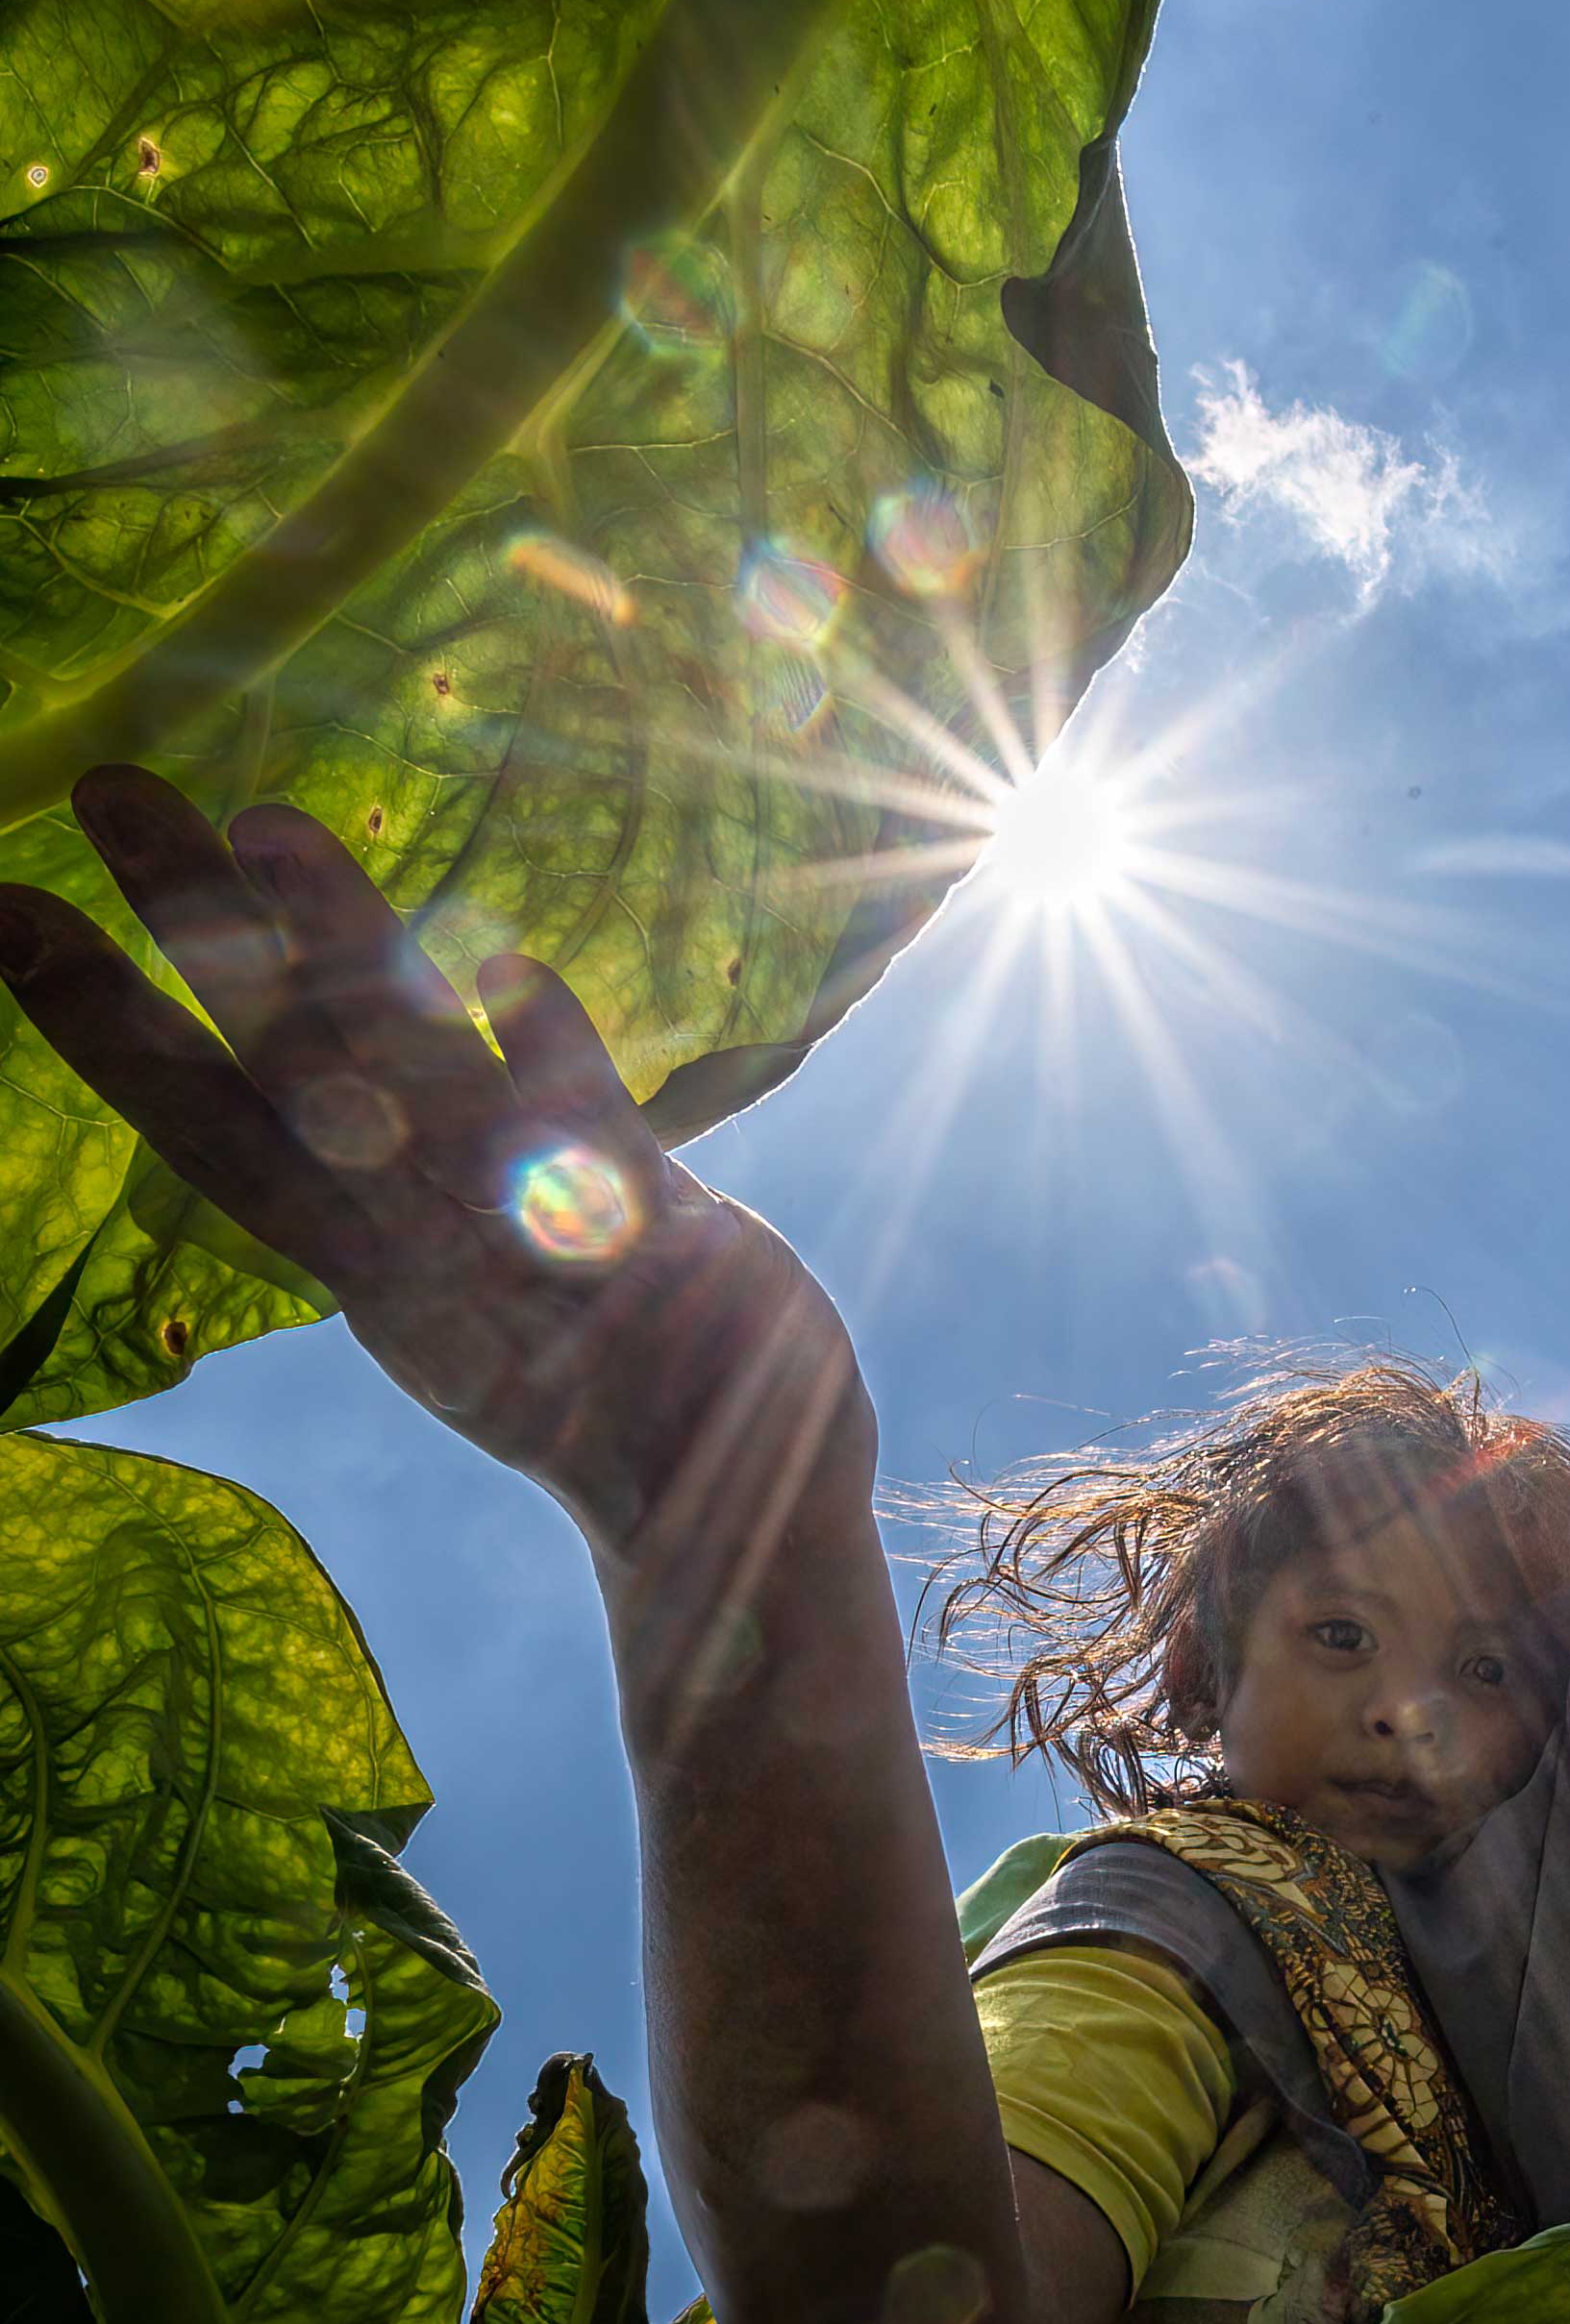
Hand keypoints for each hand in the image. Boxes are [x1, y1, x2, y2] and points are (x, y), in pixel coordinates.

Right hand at [0, 772, 867, 1610]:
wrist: (741, 1535)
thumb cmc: (602, 1378)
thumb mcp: (477, 1278)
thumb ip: (431, 1160)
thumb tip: (398, 1013)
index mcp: (366, 1264)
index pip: (210, 1126)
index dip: (106, 1027)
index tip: (4, 912)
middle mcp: (423, 1261)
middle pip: (286, 1078)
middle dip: (198, 937)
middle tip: (104, 788)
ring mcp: (534, 1257)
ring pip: (420, 1090)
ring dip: (348, 959)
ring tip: (264, 823)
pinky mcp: (662, 1255)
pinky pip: (596, 1143)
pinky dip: (554, 1059)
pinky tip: (503, 961)